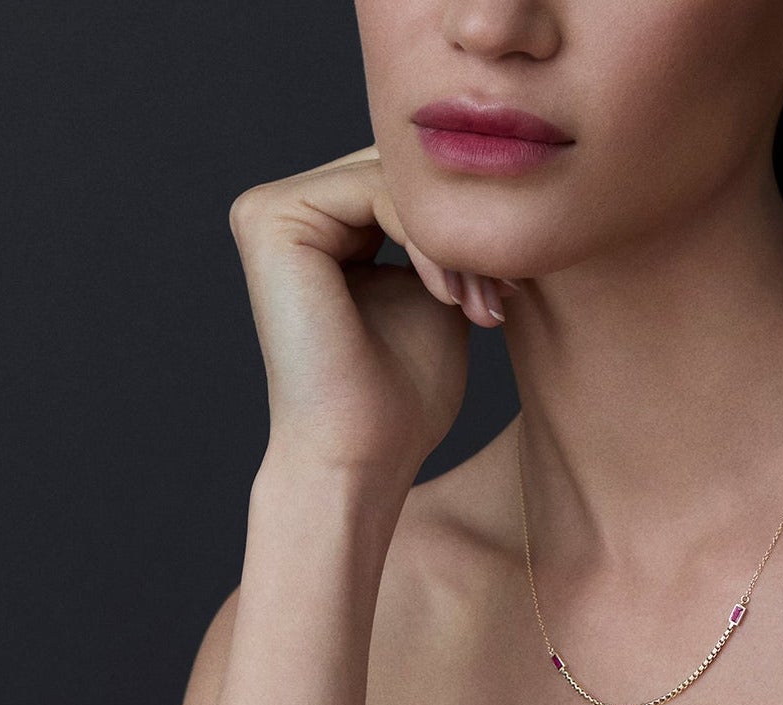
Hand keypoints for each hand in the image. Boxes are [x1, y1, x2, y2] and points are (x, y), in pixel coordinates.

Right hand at [227, 144, 517, 481]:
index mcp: (315, 223)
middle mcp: (282, 208)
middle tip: (504, 291)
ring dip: (453, 240)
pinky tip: (449, 295)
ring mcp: (269, 209)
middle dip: (463, 228)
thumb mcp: (438, 290)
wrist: (362, 456)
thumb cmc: (401, 395)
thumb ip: (447, 234)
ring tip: (481, 301)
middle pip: (401, 170)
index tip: (513, 285)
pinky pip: (375, 191)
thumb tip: (498, 178)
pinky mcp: (271, 219)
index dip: (467, 223)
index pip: (407, 180)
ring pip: (395, 179)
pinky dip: (429, 241)